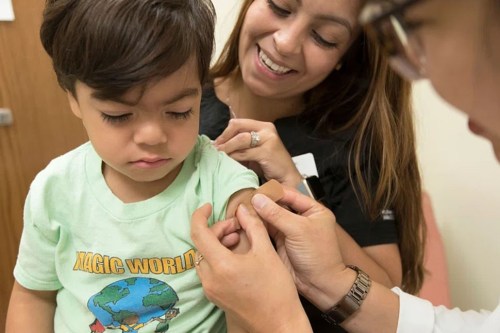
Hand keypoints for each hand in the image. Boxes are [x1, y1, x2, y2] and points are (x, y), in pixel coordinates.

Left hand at [191, 203, 311, 332]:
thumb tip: (243, 209)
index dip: (200, 215)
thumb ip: (253, 226)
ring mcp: (211, 290)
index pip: (198, 233)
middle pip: (202, 244)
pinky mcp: (215, 297)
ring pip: (204, 257)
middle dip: (218, 230)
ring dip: (218, 243)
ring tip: (239, 239)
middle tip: (238, 226)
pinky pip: (209, 270)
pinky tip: (237, 255)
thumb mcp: (267, 252)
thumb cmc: (276, 289)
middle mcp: (210, 279)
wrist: (279, 324)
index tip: (208, 206)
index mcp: (221, 265)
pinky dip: (218, 257)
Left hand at [214, 118, 302, 185]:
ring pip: (240, 139)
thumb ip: (241, 146)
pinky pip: (245, 152)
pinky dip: (234, 156)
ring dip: (227, 148)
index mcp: (263, 126)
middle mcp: (267, 129)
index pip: (238, 123)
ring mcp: (269, 139)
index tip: (216, 143)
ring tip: (219, 155)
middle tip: (215, 149)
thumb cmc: (269, 166)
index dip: (225, 132)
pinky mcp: (268, 151)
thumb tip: (219, 145)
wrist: (287, 179)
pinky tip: (229, 161)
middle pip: (237, 127)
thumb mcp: (253, 152)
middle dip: (224, 139)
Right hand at [250, 187, 346, 301]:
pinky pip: (266, 229)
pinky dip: (256, 226)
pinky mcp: (280, 242)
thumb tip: (257, 199)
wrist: (319, 285)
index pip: (290, 194)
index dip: (273, 193)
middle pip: (278, 205)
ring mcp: (290, 230)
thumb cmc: (319, 256)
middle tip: (245, 200)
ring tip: (241, 209)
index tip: (255, 191)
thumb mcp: (299, 230)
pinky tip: (244, 221)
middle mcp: (301, 217)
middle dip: (263, 203)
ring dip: (258, 214)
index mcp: (313, 210)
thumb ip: (277, 214)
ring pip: (270, 217)